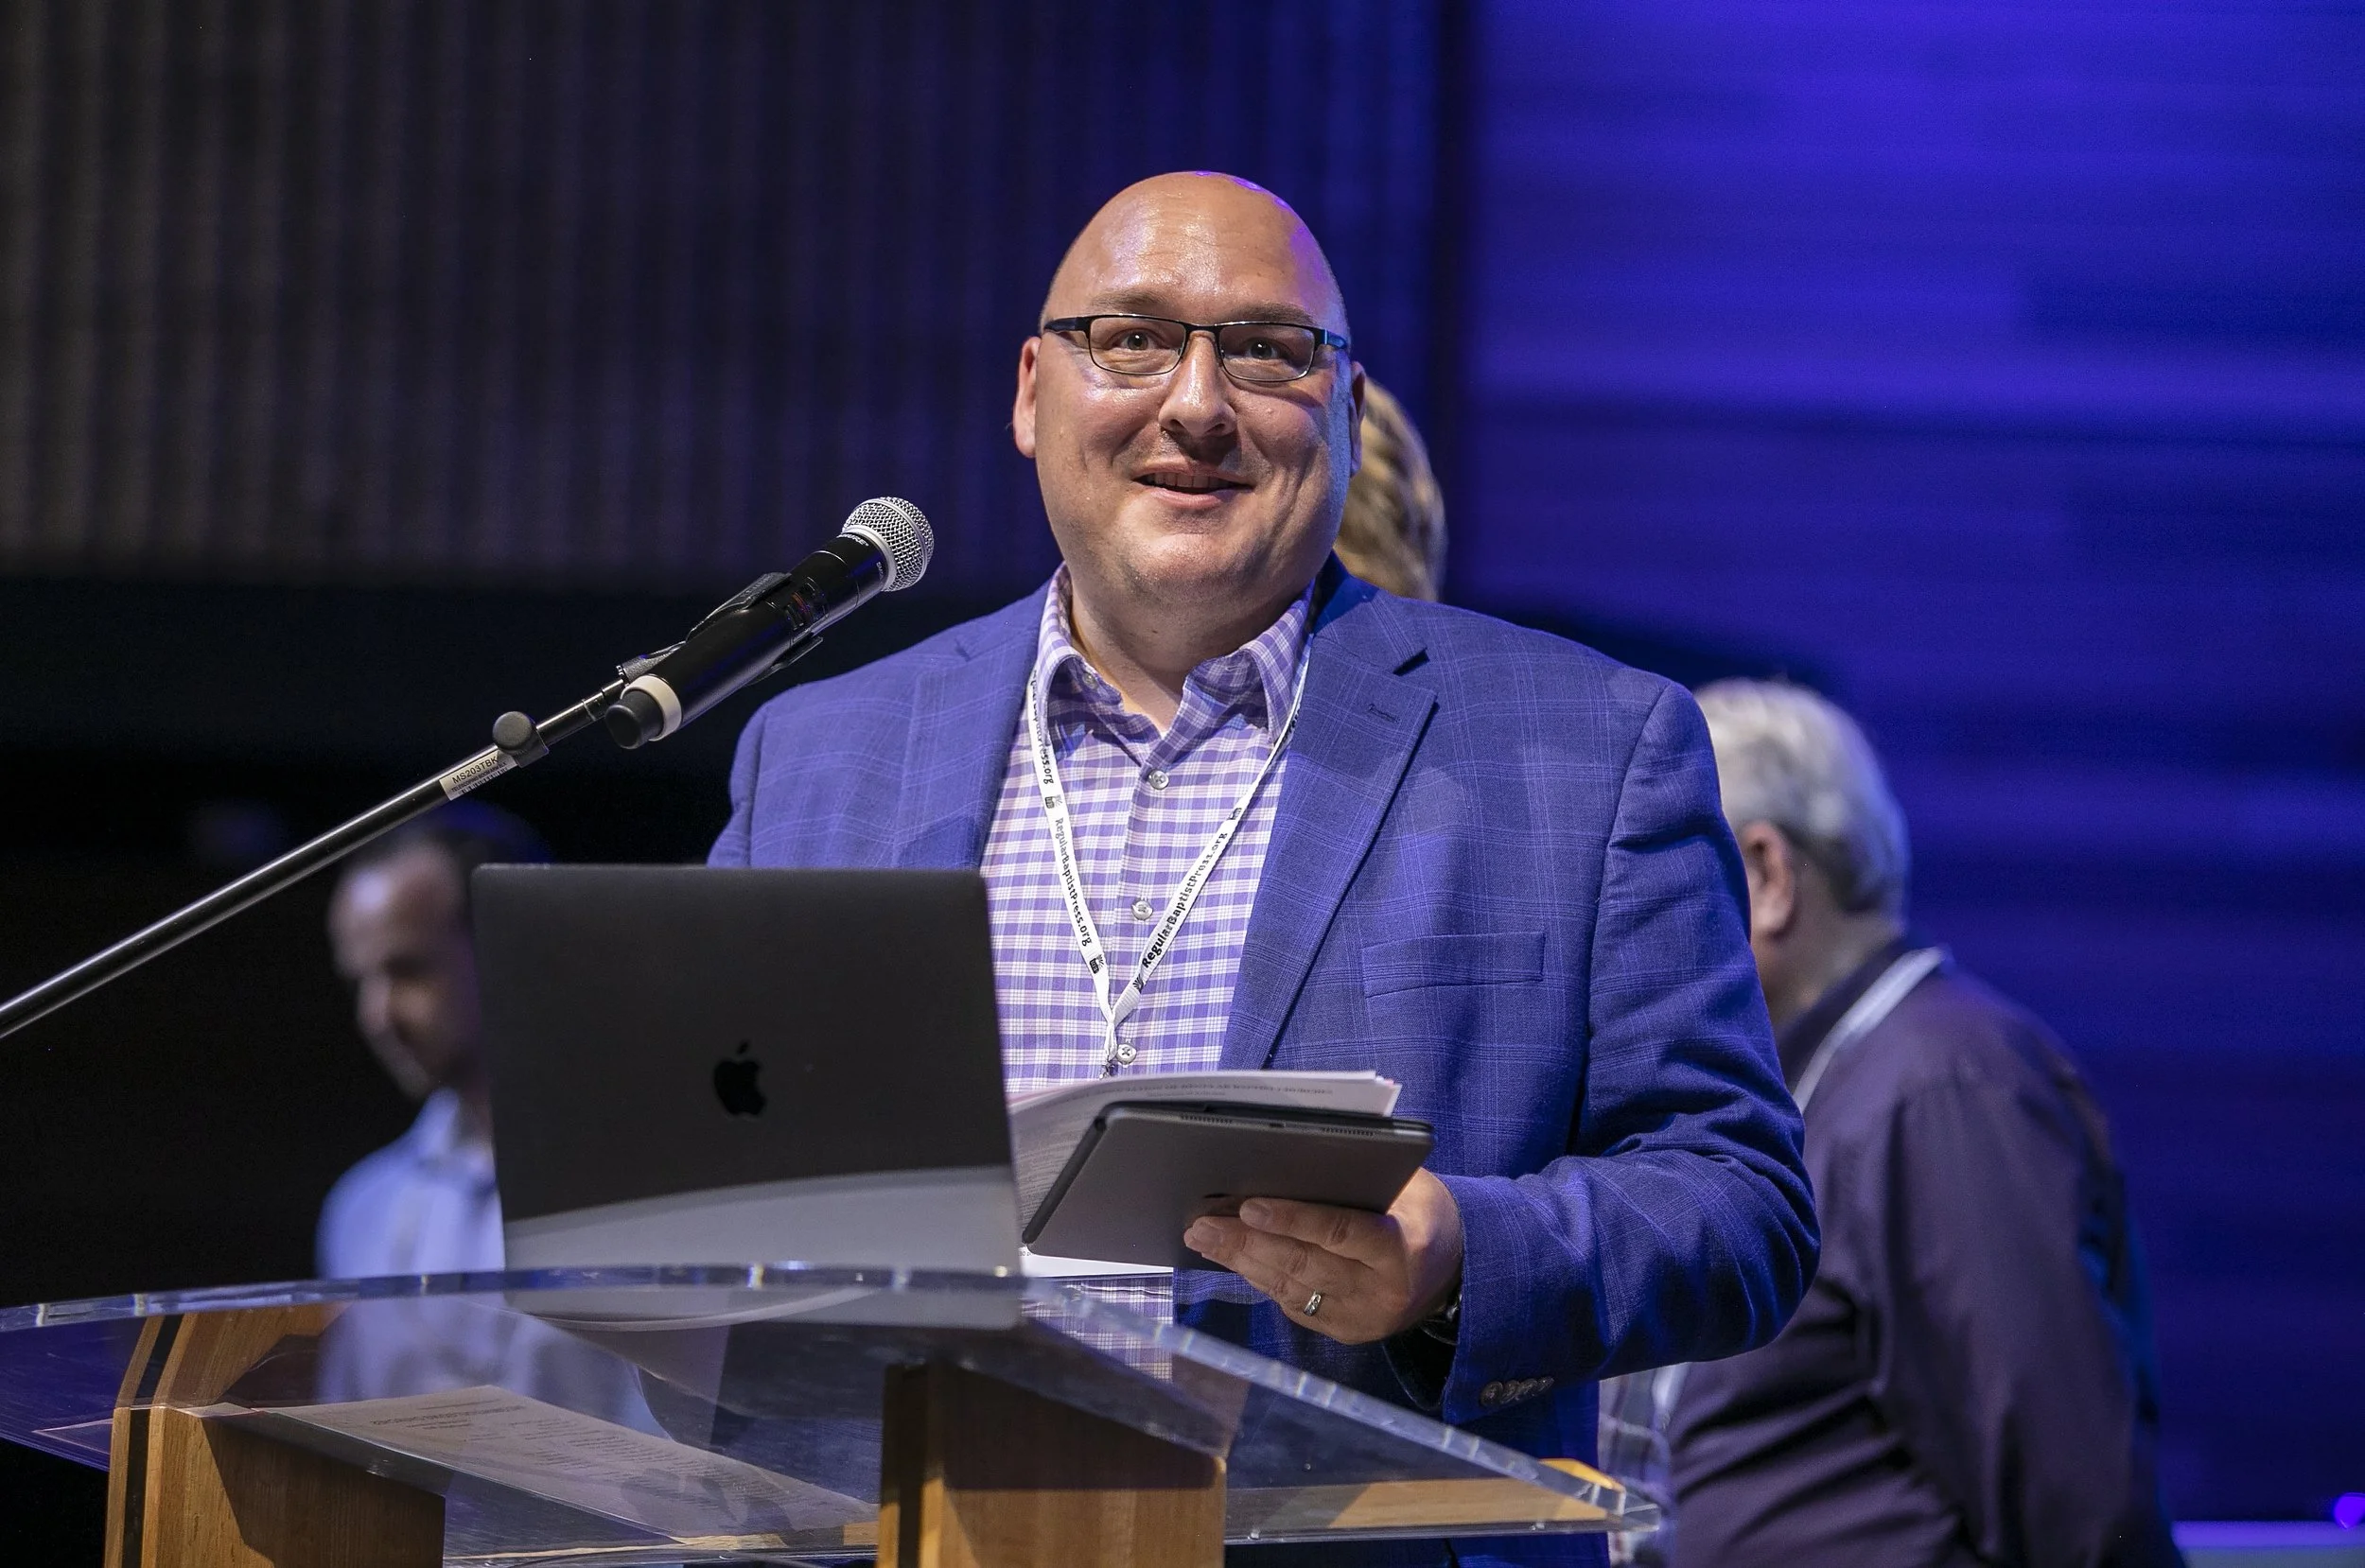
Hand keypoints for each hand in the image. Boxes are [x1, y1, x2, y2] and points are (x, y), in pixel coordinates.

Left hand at [1183, 1168, 1463, 1344]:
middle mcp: (1381, 1292)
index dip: (1292, 1220)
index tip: (1248, 1206)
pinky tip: (1235, 1259)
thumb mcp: (1410, 1188)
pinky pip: (1294, 1305)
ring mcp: (1362, 1319)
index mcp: (1402, 1248)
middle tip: (1203, 1224)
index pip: (1340, 1232)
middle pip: (1304, 1265)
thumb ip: (1362, 1179)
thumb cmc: (1424, 1213)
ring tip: (1205, 1238)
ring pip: (1292, 1288)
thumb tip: (1290, 1163)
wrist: (1457, 1270)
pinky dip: (1261, 1279)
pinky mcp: (1346, 1332)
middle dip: (1247, 1243)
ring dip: (1242, 1262)